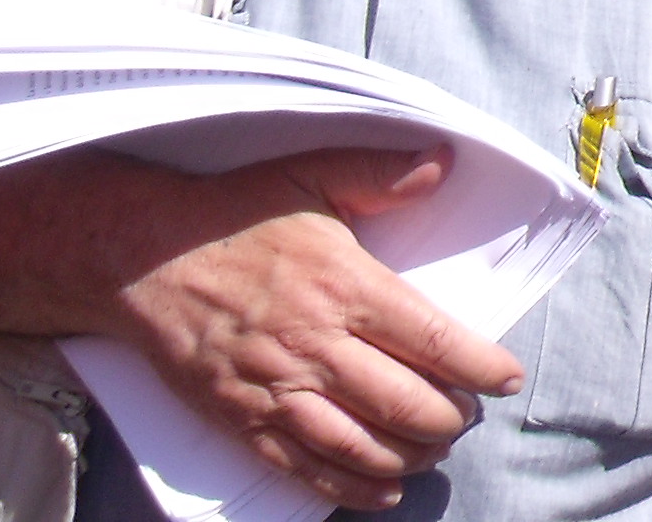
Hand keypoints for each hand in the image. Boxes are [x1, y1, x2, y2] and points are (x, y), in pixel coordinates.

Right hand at [103, 146, 524, 510]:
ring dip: (411, 456)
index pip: (433, 341)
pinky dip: (351, 488)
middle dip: (452, 418)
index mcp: (346, 287)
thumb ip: (381, 172)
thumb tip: (443, 162)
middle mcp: (318, 346)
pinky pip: (304, 469)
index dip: (481, 366)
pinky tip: (382, 490)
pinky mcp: (241, 420)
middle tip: (470, 413)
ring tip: (435, 449)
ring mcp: (277, 390)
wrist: (142, 259)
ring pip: (363, 446)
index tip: (509, 377)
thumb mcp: (311, 173)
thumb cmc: (234, 214)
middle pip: (407, 404)